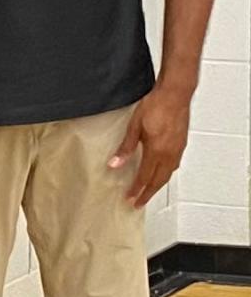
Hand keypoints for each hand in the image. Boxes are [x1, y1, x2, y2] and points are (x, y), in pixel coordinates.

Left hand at [108, 84, 191, 207]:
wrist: (175, 93)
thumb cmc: (156, 105)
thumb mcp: (135, 127)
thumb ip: (125, 148)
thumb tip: (114, 164)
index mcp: (156, 152)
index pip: (144, 177)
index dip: (136, 190)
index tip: (130, 199)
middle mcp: (169, 154)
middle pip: (158, 181)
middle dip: (148, 194)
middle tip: (139, 203)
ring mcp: (177, 149)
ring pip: (168, 174)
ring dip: (158, 185)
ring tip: (150, 191)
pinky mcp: (181, 143)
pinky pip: (174, 165)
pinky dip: (167, 174)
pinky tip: (164, 172)